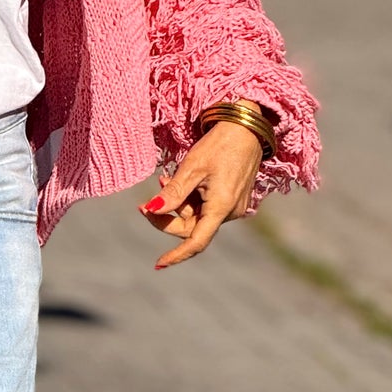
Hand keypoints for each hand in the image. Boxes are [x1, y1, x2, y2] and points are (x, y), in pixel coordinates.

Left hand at [138, 121, 264, 269]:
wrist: (247, 127)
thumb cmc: (219, 144)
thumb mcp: (191, 167)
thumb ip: (172, 193)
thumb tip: (151, 210)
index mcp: (221, 207)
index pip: (196, 242)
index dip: (177, 255)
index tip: (158, 264)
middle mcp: (230, 212)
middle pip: (191, 227)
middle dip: (167, 217)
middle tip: (144, 203)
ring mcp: (233, 205)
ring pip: (196, 215)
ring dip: (177, 203)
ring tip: (164, 178)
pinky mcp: (232, 197)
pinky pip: (205, 205)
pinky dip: (189, 197)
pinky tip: (178, 179)